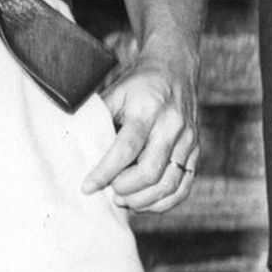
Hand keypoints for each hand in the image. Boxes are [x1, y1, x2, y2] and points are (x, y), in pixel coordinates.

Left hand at [81, 37, 198, 211]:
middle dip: (124, 189)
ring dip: (143, 199)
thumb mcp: (116, 92)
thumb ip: (98, 118)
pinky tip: (145, 201)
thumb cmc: (139, 84)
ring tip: (123, 199)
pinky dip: (164, 202)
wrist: (176, 69)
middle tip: (109, 190)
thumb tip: (75, 146)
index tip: (87, 187)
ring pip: (169, 183)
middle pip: (150, 171)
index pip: (126, 148)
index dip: (105, 172)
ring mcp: (188, 139)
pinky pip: (184, 185)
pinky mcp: (196, 150)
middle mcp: (171, 125)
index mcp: (147, 109)